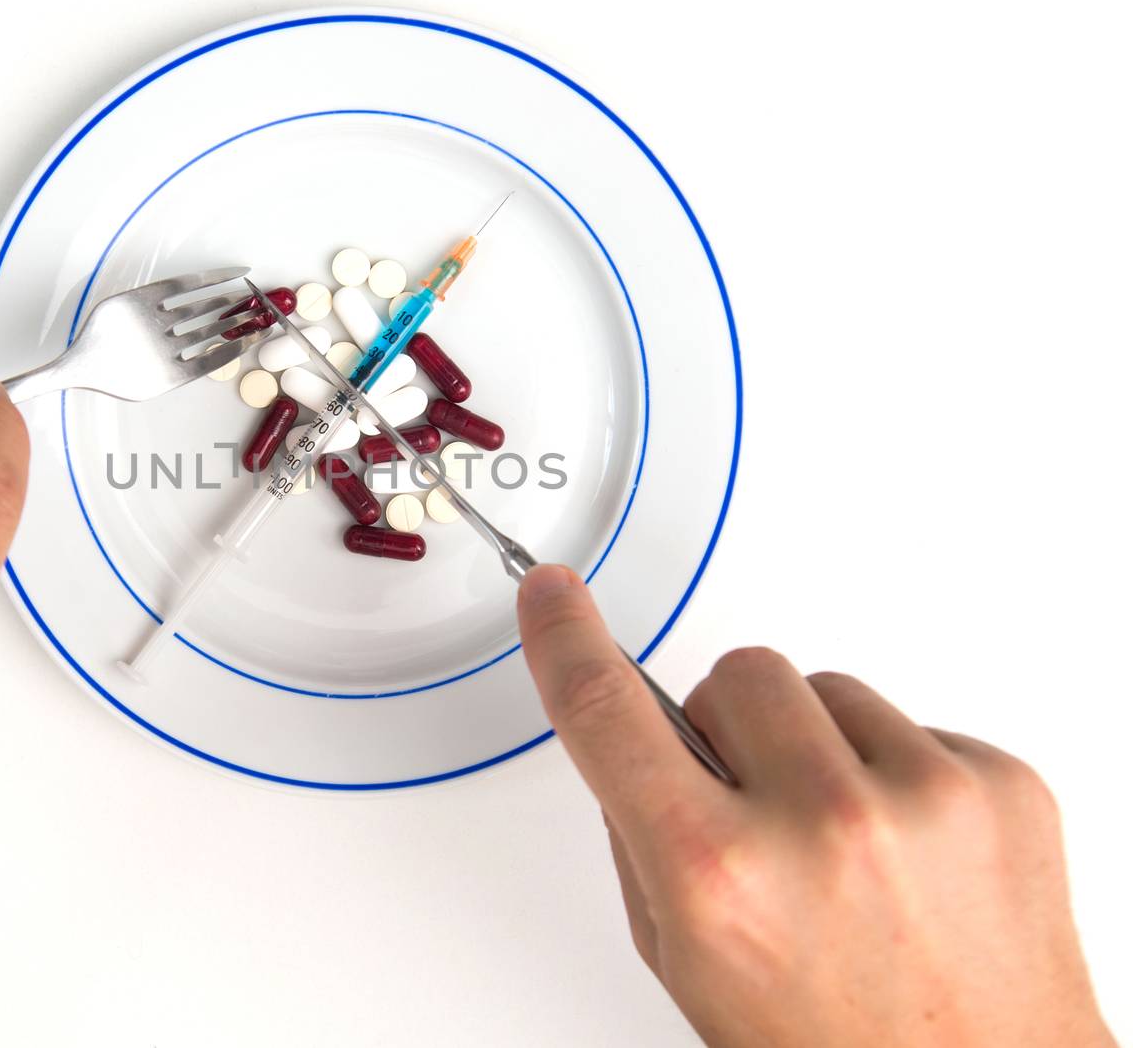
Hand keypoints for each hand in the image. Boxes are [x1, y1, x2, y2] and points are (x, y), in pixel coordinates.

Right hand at [516, 564, 1112, 1047]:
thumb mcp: (688, 961)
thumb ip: (648, 840)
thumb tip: (641, 737)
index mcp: (717, 876)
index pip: (608, 713)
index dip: (566, 640)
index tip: (553, 595)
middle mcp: (821, 826)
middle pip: (736, 674)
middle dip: (732, 730)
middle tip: (759, 814)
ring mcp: (925, 800)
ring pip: (826, 688)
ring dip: (819, 749)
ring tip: (846, 849)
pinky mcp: (1003, 786)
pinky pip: (912, 723)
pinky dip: (898, 776)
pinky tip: (910, 856)